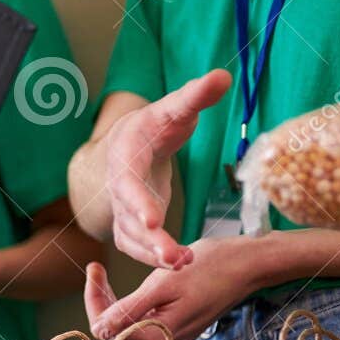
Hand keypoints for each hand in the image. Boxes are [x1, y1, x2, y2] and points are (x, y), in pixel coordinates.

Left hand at [83, 236, 260, 339]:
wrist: (250, 264)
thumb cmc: (211, 268)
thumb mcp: (164, 284)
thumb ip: (130, 309)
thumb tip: (99, 330)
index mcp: (157, 337)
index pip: (107, 330)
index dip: (94, 302)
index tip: (92, 271)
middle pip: (116, 328)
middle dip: (101, 299)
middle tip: (96, 267)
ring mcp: (171, 335)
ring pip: (129, 322)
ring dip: (116, 299)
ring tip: (109, 273)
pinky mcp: (179, 325)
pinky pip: (146, 317)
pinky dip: (135, 300)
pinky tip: (136, 282)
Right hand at [100, 69, 231, 269]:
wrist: (131, 142)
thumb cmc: (155, 124)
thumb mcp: (174, 107)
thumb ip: (195, 95)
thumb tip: (222, 76)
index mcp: (124, 159)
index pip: (128, 185)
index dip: (139, 203)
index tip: (154, 220)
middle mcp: (116, 190)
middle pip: (129, 220)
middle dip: (150, 241)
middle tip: (175, 257)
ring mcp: (121, 210)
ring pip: (132, 239)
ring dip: (154, 255)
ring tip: (185, 263)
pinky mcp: (131, 225)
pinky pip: (138, 246)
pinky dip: (155, 257)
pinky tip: (181, 262)